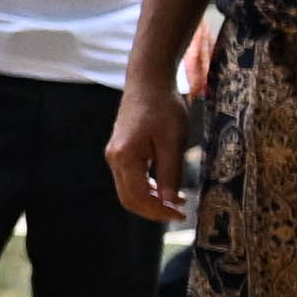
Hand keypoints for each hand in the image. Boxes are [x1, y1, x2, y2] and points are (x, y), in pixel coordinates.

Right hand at [106, 79, 190, 224]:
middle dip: (153, 210)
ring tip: (178, 201)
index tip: (181, 215)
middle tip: (179, 213)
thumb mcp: (173, 141)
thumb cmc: (164, 107)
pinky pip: (131, 178)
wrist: (149, 81)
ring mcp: (115, 154)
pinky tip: (167, 186)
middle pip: (129, 198)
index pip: (138, 197)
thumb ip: (171, 173)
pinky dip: (148, 187)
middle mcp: (114, 158)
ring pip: (129, 189)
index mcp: (124, 157)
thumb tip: (170, 202)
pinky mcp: (121, 150)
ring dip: (152, 199)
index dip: (159, 211)